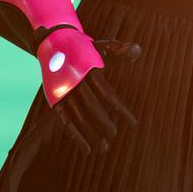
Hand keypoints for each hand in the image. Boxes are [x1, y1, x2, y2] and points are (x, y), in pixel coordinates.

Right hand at [53, 38, 141, 157]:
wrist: (54, 42)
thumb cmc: (85, 48)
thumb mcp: (102, 46)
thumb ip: (120, 50)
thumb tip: (138, 50)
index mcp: (89, 70)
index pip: (107, 94)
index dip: (120, 110)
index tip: (133, 124)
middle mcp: (75, 81)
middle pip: (91, 107)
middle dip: (104, 123)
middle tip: (114, 135)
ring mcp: (64, 91)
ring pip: (78, 116)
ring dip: (91, 133)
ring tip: (104, 147)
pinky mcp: (56, 100)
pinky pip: (65, 121)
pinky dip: (75, 136)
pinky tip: (86, 149)